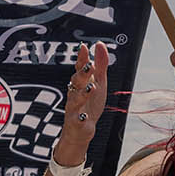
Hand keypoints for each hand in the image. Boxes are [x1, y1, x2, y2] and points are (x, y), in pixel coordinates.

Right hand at [58, 42, 109, 161]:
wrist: (80, 130)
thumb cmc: (89, 104)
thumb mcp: (98, 82)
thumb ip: (100, 64)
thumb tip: (99, 45)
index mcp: (80, 83)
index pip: (80, 69)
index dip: (82, 59)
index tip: (84, 48)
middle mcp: (75, 94)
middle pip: (76, 82)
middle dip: (82, 74)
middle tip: (89, 66)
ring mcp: (74, 108)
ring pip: (75, 100)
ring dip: (83, 94)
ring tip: (91, 87)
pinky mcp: (76, 122)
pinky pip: (77, 120)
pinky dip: (81, 118)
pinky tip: (85, 116)